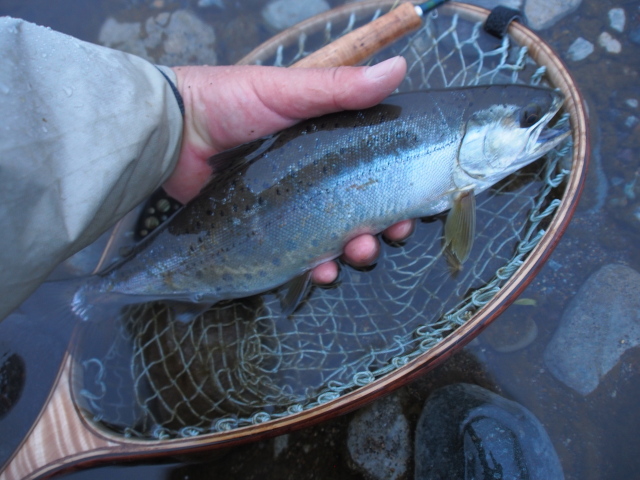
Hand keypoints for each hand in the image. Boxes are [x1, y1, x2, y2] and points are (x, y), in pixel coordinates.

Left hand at [167, 58, 414, 283]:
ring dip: (353, 252)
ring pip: (334, 239)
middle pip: (359, 211)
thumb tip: (399, 68)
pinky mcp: (267, 232)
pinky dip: (315, 268)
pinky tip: (322, 272)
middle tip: (385, 235)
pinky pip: (298, 257)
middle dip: (379, 228)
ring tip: (355, 254)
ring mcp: (291, 208)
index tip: (412, 207)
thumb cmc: (232, 102)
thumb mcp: (290, 92)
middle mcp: (314, 179)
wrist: (175, 132)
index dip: (396, 192)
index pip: (373, 172)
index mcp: (327, 146)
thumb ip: (340, 88)